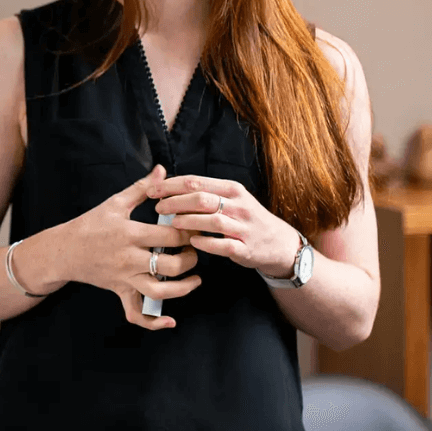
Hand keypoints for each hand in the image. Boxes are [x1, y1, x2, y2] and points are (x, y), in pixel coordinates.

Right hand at [67, 164, 200, 329]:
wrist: (64, 250)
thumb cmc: (90, 224)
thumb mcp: (115, 203)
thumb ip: (142, 188)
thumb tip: (162, 170)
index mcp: (130, 233)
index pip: (171, 236)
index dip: (190, 233)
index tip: (197, 227)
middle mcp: (129, 258)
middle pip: (171, 265)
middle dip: (191, 259)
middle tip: (195, 250)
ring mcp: (125, 278)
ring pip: (160, 292)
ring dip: (183, 288)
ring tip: (194, 278)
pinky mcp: (120, 292)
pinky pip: (137, 313)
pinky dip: (154, 322)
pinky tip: (170, 321)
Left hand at [147, 174, 302, 276]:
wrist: (279, 243)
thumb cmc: (245, 218)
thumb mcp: (230, 198)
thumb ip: (204, 191)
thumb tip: (167, 183)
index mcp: (232, 189)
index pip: (196, 182)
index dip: (171, 185)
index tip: (152, 190)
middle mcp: (239, 205)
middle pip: (201, 199)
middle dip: (175, 201)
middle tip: (158, 207)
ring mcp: (243, 227)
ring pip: (212, 220)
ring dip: (188, 221)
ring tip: (172, 223)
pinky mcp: (246, 248)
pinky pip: (223, 245)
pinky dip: (206, 243)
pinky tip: (192, 241)